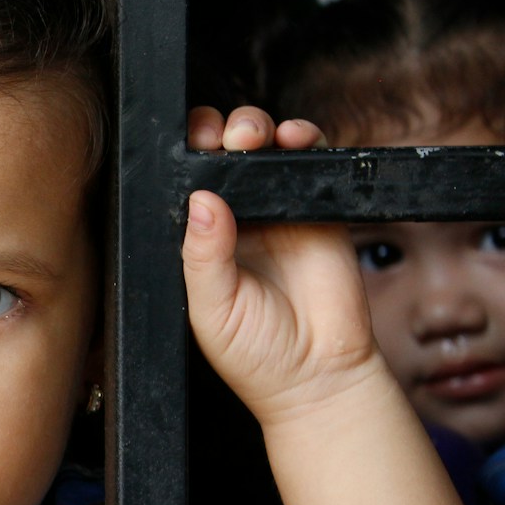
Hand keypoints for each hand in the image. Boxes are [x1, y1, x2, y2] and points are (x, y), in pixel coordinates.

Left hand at [181, 106, 385, 426]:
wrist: (318, 376)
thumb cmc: (256, 354)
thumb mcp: (213, 308)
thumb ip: (205, 256)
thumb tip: (202, 200)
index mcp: (201, 242)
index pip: (187, 186)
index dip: (185, 159)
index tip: (185, 147)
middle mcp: (237, 221)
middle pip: (223, 157)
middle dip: (217, 132)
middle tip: (218, 137)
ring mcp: (279, 212)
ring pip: (265, 150)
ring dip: (257, 128)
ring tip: (250, 137)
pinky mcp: (319, 210)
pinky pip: (312, 162)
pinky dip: (304, 139)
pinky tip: (293, 139)